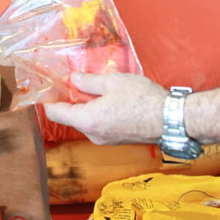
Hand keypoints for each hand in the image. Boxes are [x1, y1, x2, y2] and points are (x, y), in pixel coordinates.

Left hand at [41, 72, 169, 144]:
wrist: (171, 120)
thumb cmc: (143, 100)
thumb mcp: (113, 82)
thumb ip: (89, 81)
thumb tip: (74, 79)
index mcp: (87, 120)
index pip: (56, 113)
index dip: (49, 100)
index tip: (49, 88)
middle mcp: (93, 134)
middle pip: (71, 117)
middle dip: (71, 100)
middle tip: (75, 82)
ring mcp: (105, 139)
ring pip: (86, 121)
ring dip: (87, 106)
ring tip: (97, 88)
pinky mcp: (117, 140)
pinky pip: (100, 125)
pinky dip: (99, 113)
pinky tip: (111, 99)